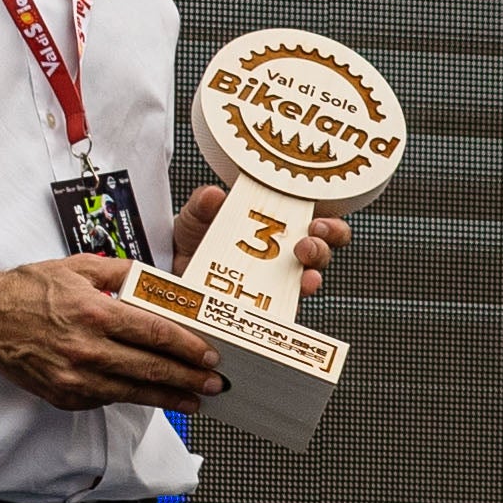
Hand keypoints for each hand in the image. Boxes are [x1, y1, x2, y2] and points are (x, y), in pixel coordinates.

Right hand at [0, 253, 226, 411]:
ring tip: (194, 400)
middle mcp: (87, 349)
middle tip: (215, 384)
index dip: (187, 347)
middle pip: (151, 368)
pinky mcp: (64, 396)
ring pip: (133, 392)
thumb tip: (161, 283)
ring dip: (169, 398)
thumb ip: (123, 272)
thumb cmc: (29, 290)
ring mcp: (74, 378)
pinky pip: (106, 400)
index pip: (155, 333)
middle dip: (189, 378)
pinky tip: (151, 396)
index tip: (209, 355)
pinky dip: (131, 398)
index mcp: (95, 313)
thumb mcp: (79, 267)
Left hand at [173, 187, 351, 298]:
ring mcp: (276, 281)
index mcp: (278, 225)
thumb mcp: (196, 214)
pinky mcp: (265, 305)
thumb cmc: (193, 238)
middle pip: (322, 250)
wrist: (172, 269)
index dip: (329, 222)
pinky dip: (291, 302)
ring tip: (304, 272)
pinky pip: (285, 308)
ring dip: (312, 274)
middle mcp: (284, 254)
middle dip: (324, 245)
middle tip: (309, 241)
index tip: (319, 220)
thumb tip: (214, 195)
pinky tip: (289, 297)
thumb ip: (203, 203)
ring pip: (311, 278)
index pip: (317, 222)